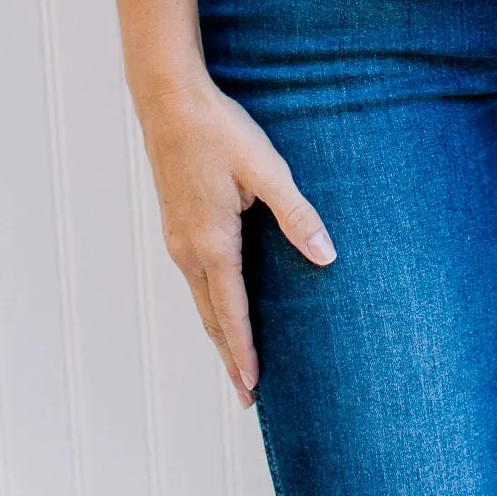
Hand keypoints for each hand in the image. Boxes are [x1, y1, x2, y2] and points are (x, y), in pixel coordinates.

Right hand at [136, 72, 336, 404]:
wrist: (169, 101)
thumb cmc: (220, 132)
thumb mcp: (267, 170)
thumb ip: (297, 215)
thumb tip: (326, 257)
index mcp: (212, 244)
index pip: (231, 314)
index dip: (243, 353)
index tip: (252, 389)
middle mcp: (188, 250)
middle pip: (211, 317)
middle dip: (230, 356)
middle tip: (246, 394)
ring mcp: (177, 238)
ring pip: (200, 299)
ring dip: (218, 331)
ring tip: (236, 358)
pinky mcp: (176, 223)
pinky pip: (194, 278)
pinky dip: (209, 303)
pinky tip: (220, 302)